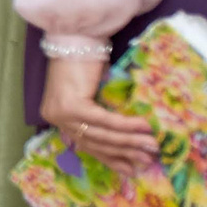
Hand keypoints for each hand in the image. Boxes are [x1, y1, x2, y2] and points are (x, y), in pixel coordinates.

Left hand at [39, 52, 159, 168]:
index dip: (110, 158)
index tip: (130, 169)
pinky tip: (144, 127)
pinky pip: (105, 121)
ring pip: (102, 134)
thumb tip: (127, 141)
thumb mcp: (90, 94)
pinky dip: (126, 125)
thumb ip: (98, 117)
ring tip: (151, 147)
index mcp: (57, 117)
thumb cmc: (84, 62)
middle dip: (125, 152)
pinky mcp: (72, 106)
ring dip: (130, 142)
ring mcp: (61, 113)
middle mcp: (55, 118)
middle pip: (95, 142)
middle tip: (148, 159)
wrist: (75, 36)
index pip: (86, 144)